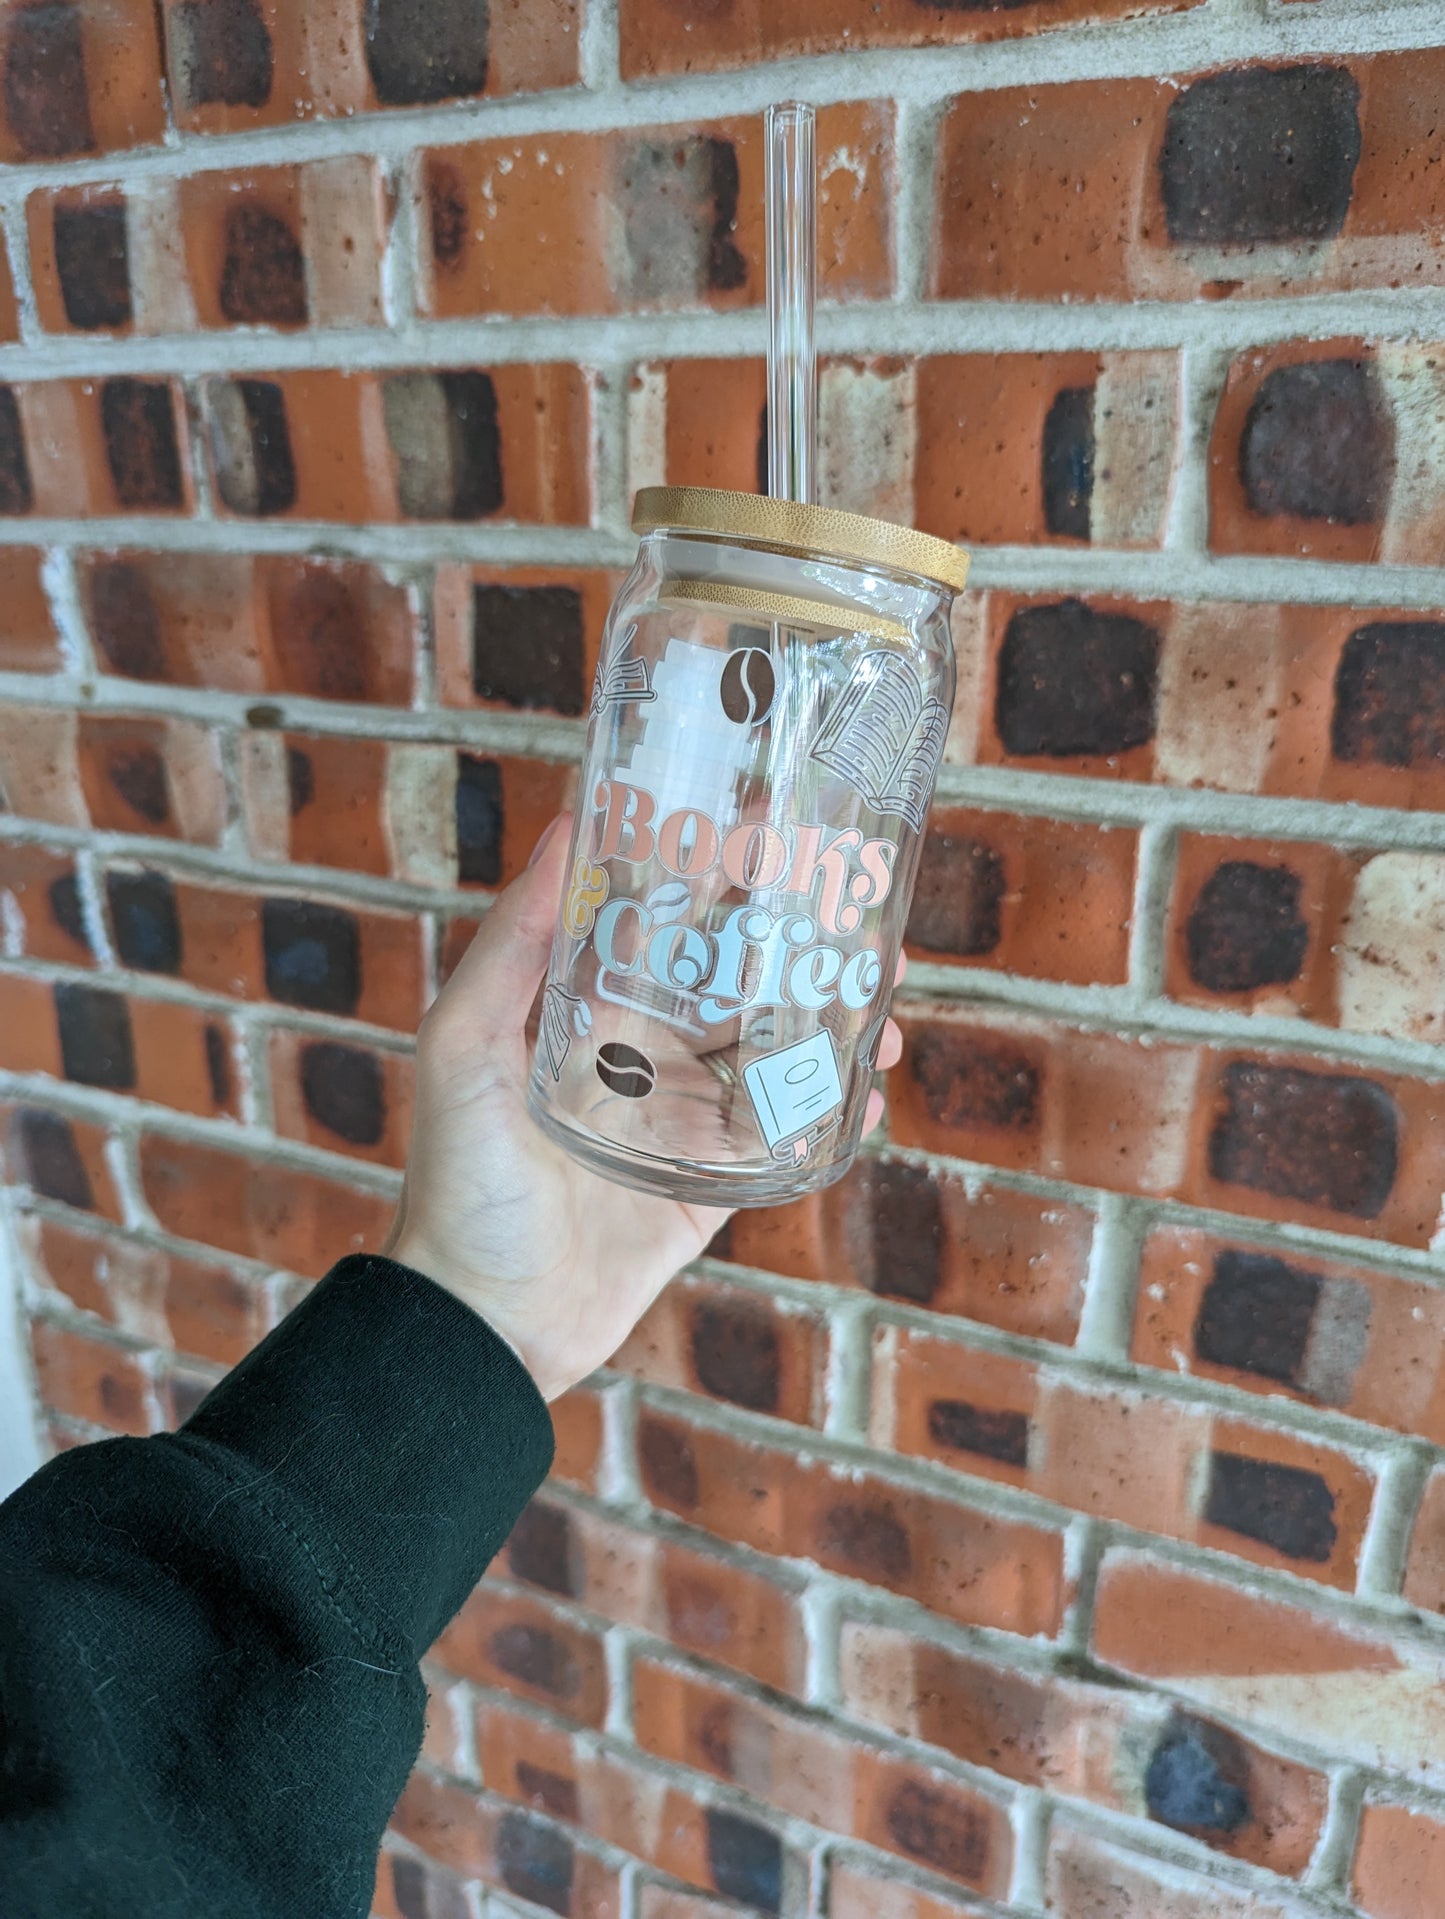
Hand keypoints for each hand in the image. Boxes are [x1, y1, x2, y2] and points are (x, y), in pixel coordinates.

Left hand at [383, 815, 903, 1400]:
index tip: (782, 839)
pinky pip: (784, 1143)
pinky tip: (867, 1099)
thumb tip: (564, 832)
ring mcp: (685, 1127)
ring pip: (778, 1059)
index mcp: (594, 1016)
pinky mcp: (712, 1191)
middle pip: (744, 988)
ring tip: (886, 1015)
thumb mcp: (464, 1047)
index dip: (727, 881)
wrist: (484, 1322)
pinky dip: (832, 1117)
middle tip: (872, 928)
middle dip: (808, 953)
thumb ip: (510, 946)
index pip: (673, 929)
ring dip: (836, 1029)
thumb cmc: (460, 1181)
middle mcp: (646, 1061)